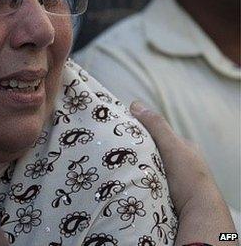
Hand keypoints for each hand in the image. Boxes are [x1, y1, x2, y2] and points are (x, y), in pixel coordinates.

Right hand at [130, 101, 236, 244]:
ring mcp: (175, 180)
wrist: (198, 212)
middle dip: (138, 151)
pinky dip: (140, 182)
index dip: (142, 131)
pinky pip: (149, 183)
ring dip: (137, 168)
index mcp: (185, 148)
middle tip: (119, 152)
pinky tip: (130, 182)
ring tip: (120, 167)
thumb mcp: (172, 145)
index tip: (123, 132)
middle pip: (153, 151)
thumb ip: (156, 126)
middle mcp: (181, 163)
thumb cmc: (189, 176)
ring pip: (150, 168)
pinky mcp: (167, 194)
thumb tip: (135, 104)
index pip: (159, 134)